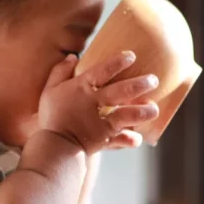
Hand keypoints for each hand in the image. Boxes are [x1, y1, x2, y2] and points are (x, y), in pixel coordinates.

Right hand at [37, 51, 159, 153]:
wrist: (53, 146)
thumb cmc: (52, 116)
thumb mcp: (50, 90)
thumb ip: (60, 72)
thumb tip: (72, 56)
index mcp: (81, 88)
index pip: (102, 70)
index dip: (118, 62)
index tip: (132, 56)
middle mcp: (94, 103)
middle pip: (122, 90)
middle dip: (140, 84)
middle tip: (153, 80)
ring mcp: (102, 122)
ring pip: (128, 114)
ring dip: (144, 111)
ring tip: (154, 109)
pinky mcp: (105, 139)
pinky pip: (123, 139)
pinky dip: (131, 139)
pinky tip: (137, 137)